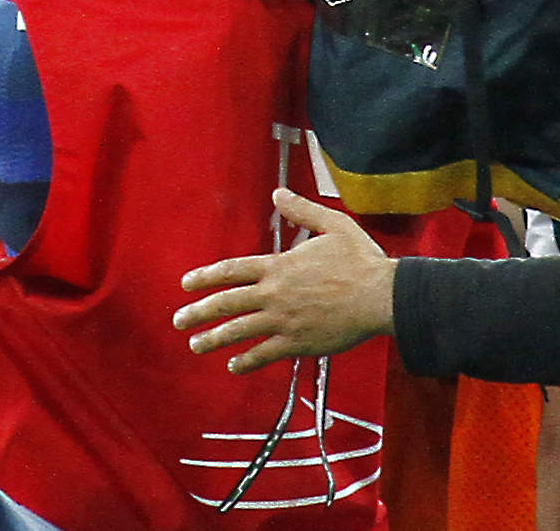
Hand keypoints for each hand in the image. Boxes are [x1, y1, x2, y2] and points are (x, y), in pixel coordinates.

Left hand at [172, 193, 395, 371]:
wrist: (380, 296)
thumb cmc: (360, 260)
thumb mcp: (332, 224)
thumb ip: (302, 210)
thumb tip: (279, 192)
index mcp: (280, 265)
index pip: (233, 270)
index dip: (206, 277)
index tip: (186, 284)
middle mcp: (275, 293)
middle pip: (228, 303)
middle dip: (199, 312)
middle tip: (178, 321)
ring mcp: (284, 320)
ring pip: (240, 331)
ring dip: (214, 339)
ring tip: (194, 346)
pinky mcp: (298, 343)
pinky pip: (265, 354)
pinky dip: (247, 361)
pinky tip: (233, 365)